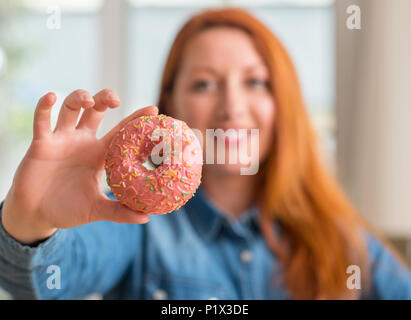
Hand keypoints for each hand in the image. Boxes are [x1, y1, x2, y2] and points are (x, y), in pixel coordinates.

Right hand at [2, 89, 157, 243]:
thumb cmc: (68, 210)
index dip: (136, 119)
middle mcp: (83, 142)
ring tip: (87, 102)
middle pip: (96, 110)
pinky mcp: (41, 143)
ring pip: (71, 108)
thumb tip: (146, 218)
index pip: (121, 131)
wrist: (37, 215)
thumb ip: (119, 212)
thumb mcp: (97, 210)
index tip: (153, 108)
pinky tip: (51, 97)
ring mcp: (62, 140)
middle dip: (105, 98)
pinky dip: (44, 107)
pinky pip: (41, 120)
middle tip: (115, 100)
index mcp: (100, 154)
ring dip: (79, 97)